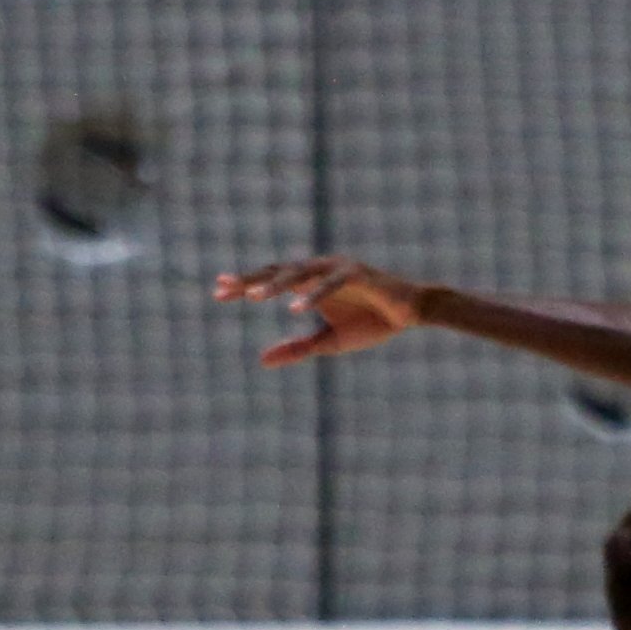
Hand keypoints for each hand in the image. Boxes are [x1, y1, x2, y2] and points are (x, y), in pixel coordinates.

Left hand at [215, 255, 425, 367]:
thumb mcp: (330, 341)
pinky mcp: (357, 274)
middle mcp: (319, 270)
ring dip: (275, 285)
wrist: (412, 312)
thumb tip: (261, 360)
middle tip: (222, 289)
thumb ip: (298, 348)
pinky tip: (293, 309)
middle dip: (250, 280)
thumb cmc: (372, 322)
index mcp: (310, 282)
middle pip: (277, 272)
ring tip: (252, 297)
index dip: (246, 283)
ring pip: (298, 274)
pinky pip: (328, 285)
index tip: (218, 291)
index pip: (271, 279)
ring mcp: (336, 269)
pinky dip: (311, 296)